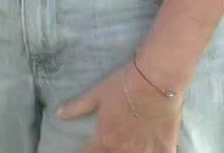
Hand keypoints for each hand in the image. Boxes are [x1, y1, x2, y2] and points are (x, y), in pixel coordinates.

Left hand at [58, 62, 182, 152]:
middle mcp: (124, 149)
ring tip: (128, 148)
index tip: (87, 150)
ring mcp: (145, 150)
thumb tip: (58, 115)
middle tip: (109, 145)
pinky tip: (153, 151)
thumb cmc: (123, 84)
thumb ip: (77, 107)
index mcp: (106, 138)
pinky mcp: (165, 146)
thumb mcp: (96, 94)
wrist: (155, 78)